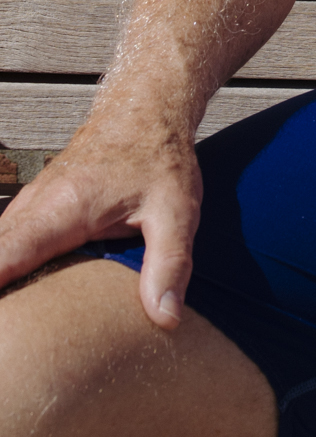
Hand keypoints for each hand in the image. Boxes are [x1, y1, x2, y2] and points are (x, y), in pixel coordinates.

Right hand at [0, 109, 201, 329]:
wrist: (148, 105)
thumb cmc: (161, 156)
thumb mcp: (178, 210)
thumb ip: (169, 263)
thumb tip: (166, 319)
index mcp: (64, 209)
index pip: (6, 255)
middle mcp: (37, 204)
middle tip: (8, 332)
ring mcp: (32, 201)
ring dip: (2, 274)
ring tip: (12, 322)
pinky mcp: (35, 204)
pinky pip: (6, 239)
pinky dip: (5, 261)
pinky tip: (18, 292)